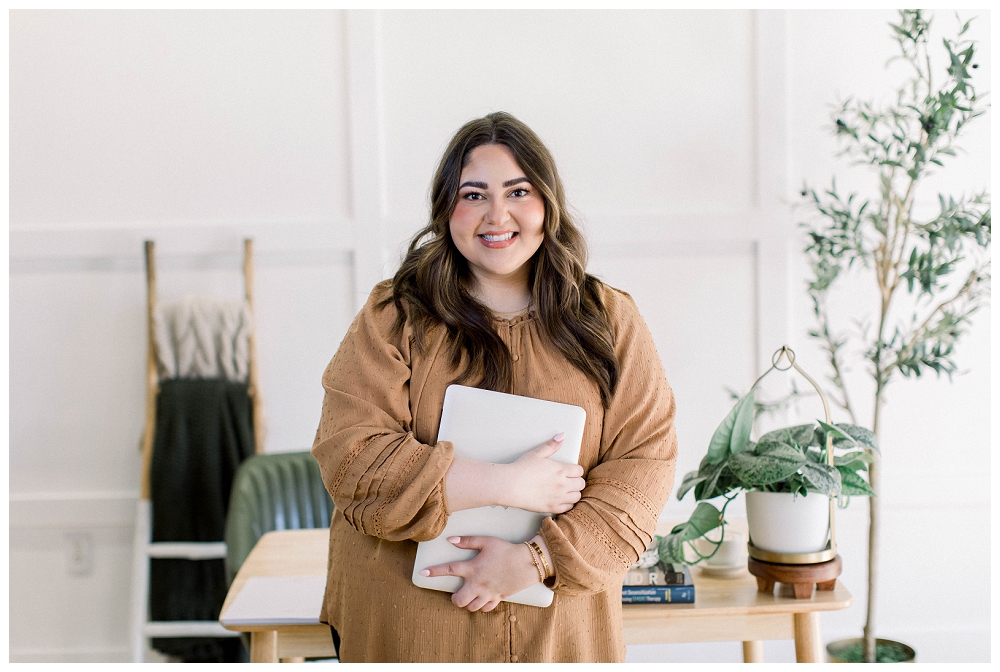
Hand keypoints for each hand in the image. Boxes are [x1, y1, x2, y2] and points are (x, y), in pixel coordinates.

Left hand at [420, 535, 538, 611]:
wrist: (527, 563)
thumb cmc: (506, 550)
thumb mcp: (487, 541)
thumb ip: (468, 541)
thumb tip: (451, 540)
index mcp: (473, 568)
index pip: (449, 570)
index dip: (434, 572)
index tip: (422, 573)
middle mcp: (478, 583)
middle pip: (458, 600)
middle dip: (455, 599)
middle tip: (457, 593)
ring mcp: (488, 593)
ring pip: (471, 607)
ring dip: (468, 603)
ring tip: (470, 596)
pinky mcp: (497, 598)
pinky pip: (485, 609)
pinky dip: (481, 606)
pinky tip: (482, 599)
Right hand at [500, 434, 585, 512]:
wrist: (510, 485)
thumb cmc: (521, 469)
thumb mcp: (537, 454)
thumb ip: (551, 445)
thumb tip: (561, 436)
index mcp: (560, 470)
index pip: (579, 471)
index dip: (575, 470)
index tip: (570, 471)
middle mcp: (562, 484)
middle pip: (581, 484)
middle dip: (576, 481)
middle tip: (569, 480)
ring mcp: (558, 497)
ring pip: (577, 497)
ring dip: (573, 493)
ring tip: (566, 490)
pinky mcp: (552, 507)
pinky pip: (568, 508)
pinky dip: (567, 504)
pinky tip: (561, 499)